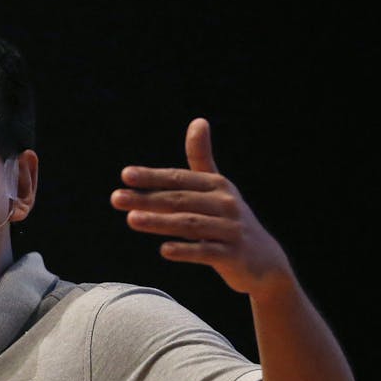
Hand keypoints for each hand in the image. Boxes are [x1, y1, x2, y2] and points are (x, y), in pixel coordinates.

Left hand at [111, 118, 293, 296]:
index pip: (179, 179)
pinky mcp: (233, 255)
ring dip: (160, 222)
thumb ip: (202, 158)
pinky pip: (206, 252)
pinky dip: (185, 251)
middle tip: (116, 198)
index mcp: (218, 185)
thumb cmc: (231, 220)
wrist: (264, 261)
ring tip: (131, 219)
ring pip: (190, 224)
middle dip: (147, 198)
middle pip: (180, 200)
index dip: (152, 177)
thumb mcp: (219, 188)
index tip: (125, 175)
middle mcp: (225, 204)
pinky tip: (164, 250)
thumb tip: (198, 120)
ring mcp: (230, 230)